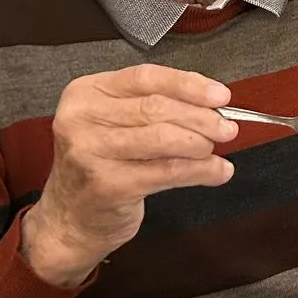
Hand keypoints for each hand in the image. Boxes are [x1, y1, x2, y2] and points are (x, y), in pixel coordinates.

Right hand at [20, 65, 237, 287]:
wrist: (69, 219)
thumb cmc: (99, 166)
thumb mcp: (114, 125)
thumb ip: (152, 108)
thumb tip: (211, 103)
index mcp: (85, 93)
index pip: (145, 78)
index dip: (188, 84)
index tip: (220, 95)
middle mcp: (82, 119)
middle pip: (156, 107)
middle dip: (201, 116)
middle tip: (227, 126)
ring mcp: (91, 152)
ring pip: (163, 138)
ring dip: (201, 143)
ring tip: (218, 149)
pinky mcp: (108, 184)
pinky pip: (167, 171)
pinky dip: (201, 171)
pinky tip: (218, 171)